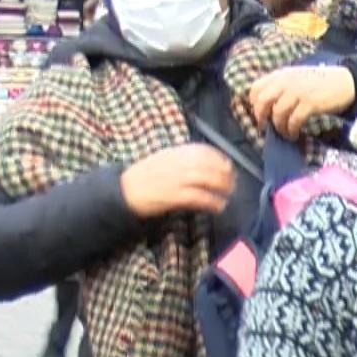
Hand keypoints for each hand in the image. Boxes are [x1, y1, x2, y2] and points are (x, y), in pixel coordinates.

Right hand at [120, 145, 234, 218]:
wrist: (123, 191)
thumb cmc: (144, 176)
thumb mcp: (163, 159)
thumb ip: (182, 158)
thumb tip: (207, 163)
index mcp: (174, 153)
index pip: (203, 150)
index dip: (219, 158)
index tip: (228, 165)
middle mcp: (177, 164)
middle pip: (209, 166)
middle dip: (225, 175)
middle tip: (232, 183)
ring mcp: (176, 179)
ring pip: (207, 180)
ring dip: (222, 188)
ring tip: (227, 195)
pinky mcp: (173, 196)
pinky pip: (199, 197)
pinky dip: (212, 202)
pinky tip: (218, 206)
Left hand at [248, 66, 354, 137]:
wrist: (347, 82)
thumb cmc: (322, 82)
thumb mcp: (298, 77)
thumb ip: (282, 86)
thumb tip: (268, 104)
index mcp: (281, 75)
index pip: (256, 88)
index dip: (254, 104)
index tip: (260, 114)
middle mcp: (287, 82)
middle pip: (262, 101)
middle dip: (261, 117)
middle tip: (266, 127)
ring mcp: (298, 92)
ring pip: (278, 113)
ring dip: (279, 127)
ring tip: (285, 133)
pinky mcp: (310, 103)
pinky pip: (294, 120)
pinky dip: (292, 130)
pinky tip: (295, 134)